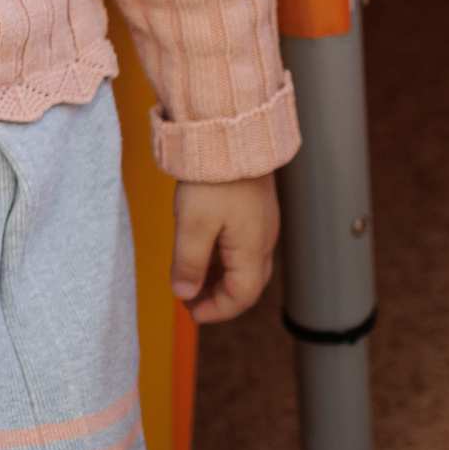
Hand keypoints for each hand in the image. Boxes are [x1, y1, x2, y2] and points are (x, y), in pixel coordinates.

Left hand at [170, 173, 279, 322]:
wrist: (230, 136)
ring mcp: (261, 225)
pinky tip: (203, 253)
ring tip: (192, 279)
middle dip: (219, 298)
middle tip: (190, 301)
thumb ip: (189, 263)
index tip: (191, 313)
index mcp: (252, 250)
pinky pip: (242, 246)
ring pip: (244, 266)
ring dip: (220, 278)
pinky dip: (223, 259)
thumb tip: (185, 293)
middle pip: (247, 284)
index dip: (217, 311)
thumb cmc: (213, 180)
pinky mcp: (253, 211)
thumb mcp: (192, 225)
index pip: (242, 297)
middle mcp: (263, 241)